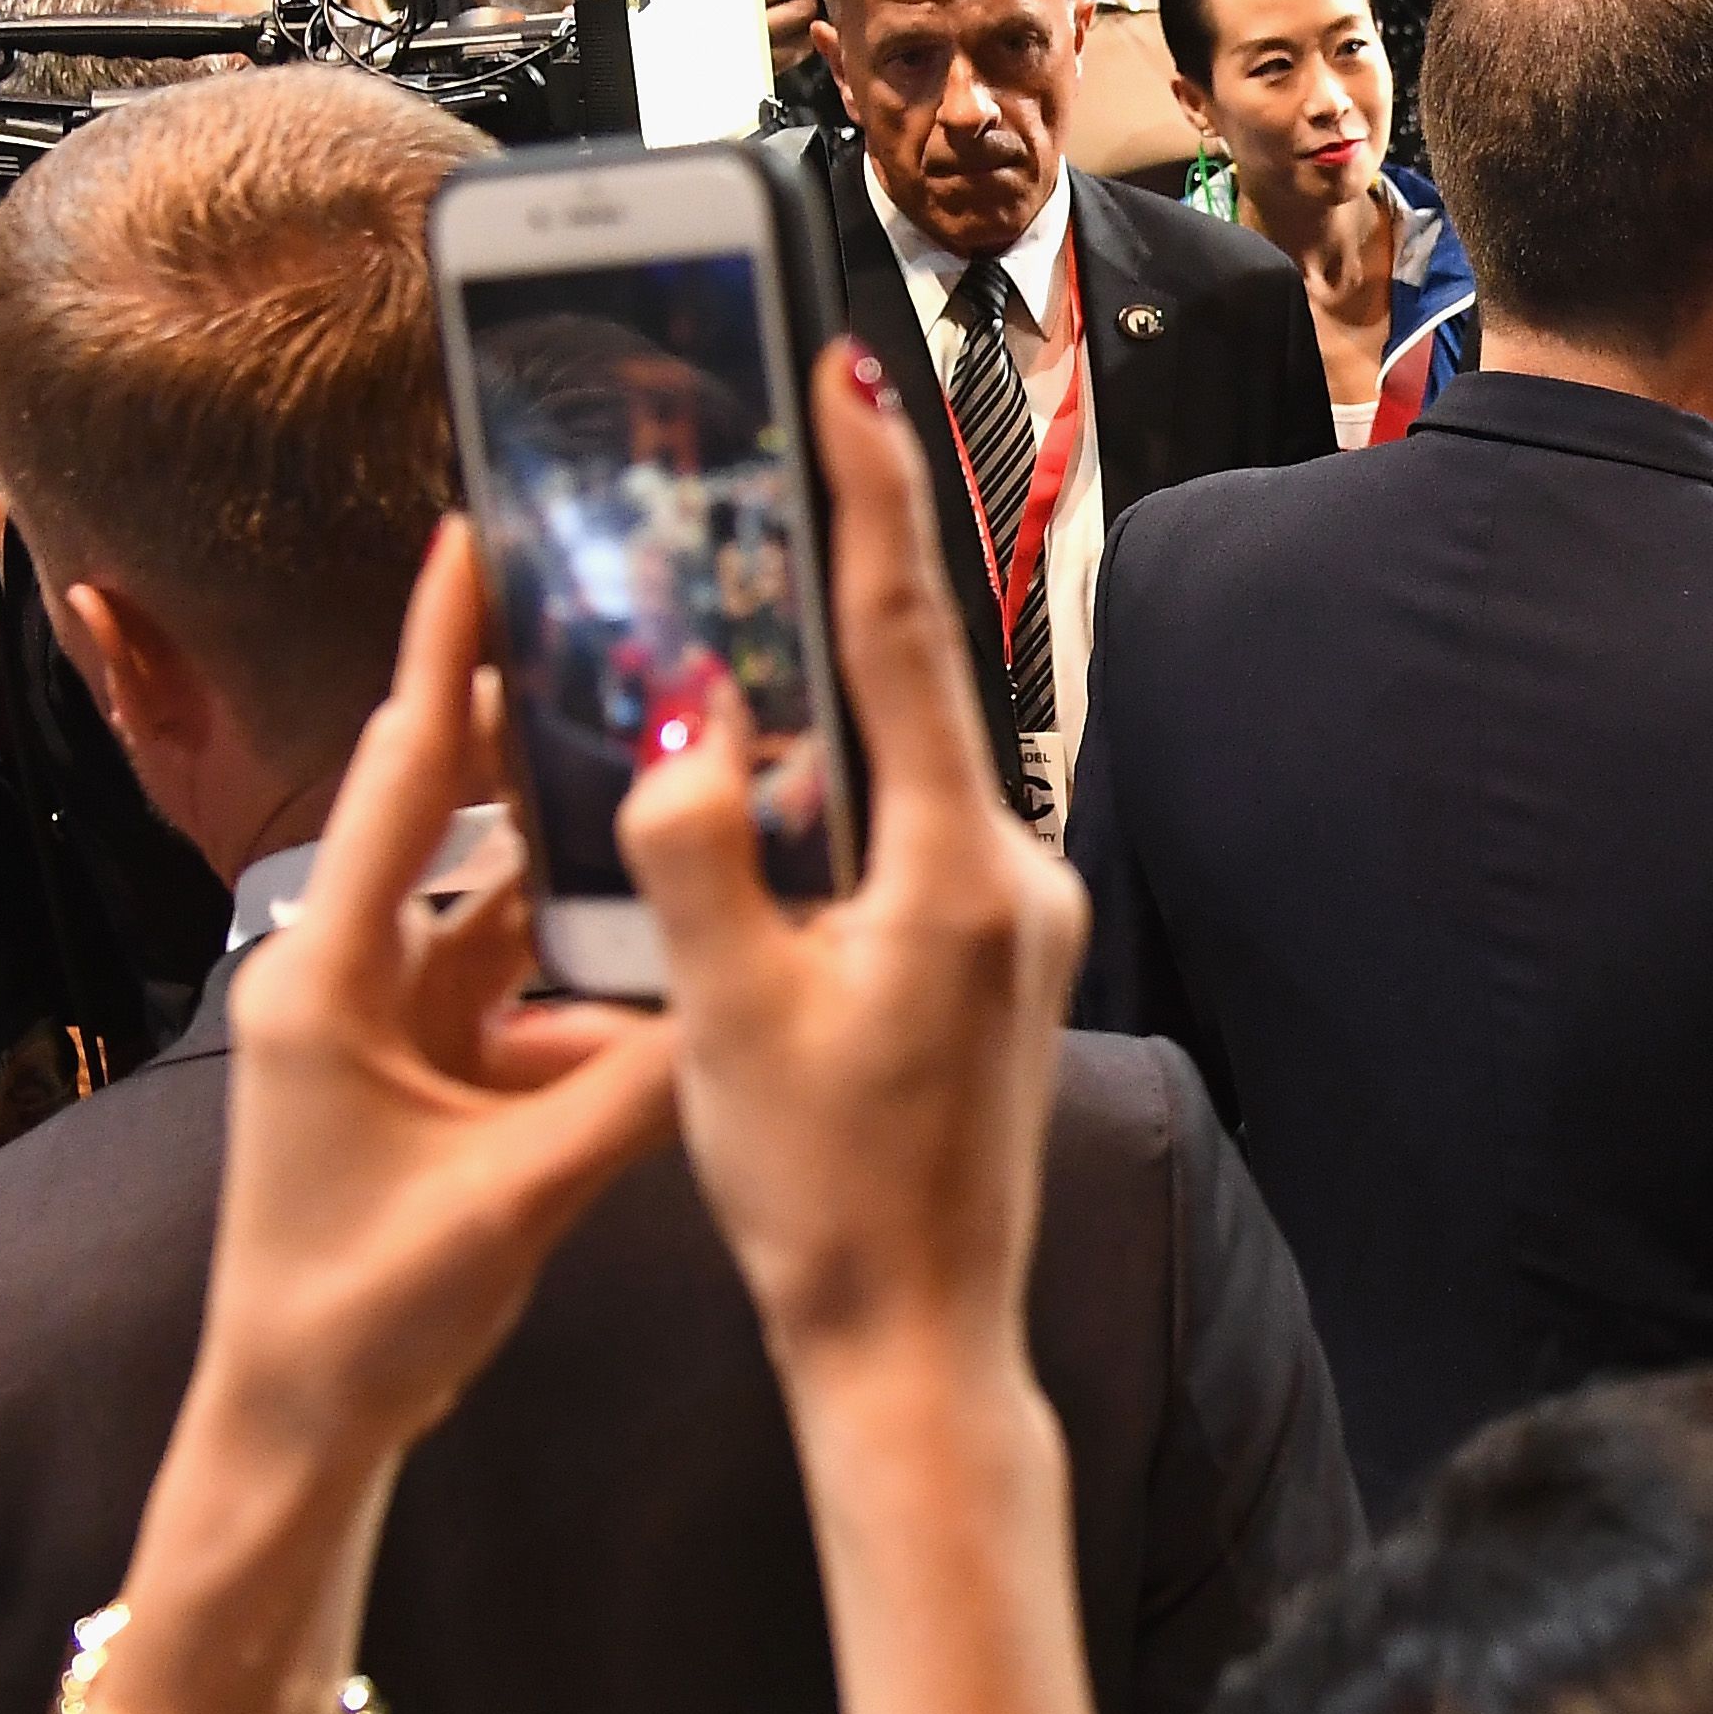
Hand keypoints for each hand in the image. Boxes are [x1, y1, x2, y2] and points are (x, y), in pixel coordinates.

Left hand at [195, 527, 680, 1469]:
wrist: (297, 1429)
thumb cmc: (362, 1316)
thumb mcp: (511, 1199)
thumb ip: (629, 1096)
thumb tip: (748, 1000)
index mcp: (332, 980)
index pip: (392, 779)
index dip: (436, 655)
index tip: (468, 540)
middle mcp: (351, 976)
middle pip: (445, 810)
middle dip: (523, 717)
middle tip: (614, 621)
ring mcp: (389, 1022)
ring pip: (498, 894)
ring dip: (576, 835)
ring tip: (669, 745)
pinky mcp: (429, 1070)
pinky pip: (521, 975)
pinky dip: (589, 942)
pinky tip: (675, 910)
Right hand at [622, 348, 1088, 1383]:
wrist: (915, 1341)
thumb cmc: (816, 1201)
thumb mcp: (717, 1015)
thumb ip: (694, 845)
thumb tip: (688, 708)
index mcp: (956, 875)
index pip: (903, 640)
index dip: (870, 494)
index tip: (848, 372)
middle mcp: (1017, 878)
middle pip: (917, 684)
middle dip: (851, 563)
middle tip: (799, 428)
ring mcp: (1025, 918)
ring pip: (914, 764)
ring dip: (839, 685)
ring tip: (759, 581)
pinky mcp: (1006, 957)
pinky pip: (920, 831)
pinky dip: (851, 785)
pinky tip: (779, 773)